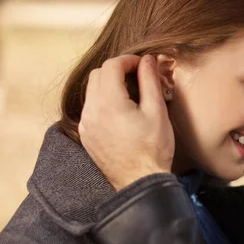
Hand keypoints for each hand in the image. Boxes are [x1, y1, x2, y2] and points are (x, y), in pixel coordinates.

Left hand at [78, 54, 174, 190]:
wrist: (140, 183)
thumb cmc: (153, 148)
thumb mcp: (157, 111)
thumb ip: (150, 81)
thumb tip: (148, 60)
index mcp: (109, 102)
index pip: (111, 66)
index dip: (128, 60)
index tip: (144, 65)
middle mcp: (91, 111)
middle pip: (97, 75)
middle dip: (117, 70)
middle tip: (138, 76)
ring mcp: (86, 124)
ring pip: (92, 91)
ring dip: (108, 84)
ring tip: (130, 93)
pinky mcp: (86, 136)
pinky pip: (90, 108)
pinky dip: (103, 101)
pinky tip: (120, 110)